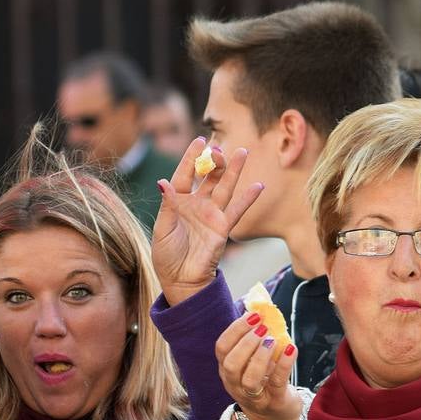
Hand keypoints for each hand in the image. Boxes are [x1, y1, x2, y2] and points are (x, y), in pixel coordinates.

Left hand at [152, 140, 263, 305]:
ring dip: (233, 171)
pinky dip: (248, 199)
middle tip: (220, 150)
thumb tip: (162, 181)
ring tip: (242, 152)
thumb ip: (167, 205)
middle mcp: (196, 204)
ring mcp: (211, 214)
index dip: (192, 157)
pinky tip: (258, 186)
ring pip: (225, 188)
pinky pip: (237, 210)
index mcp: (177, 201)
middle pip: (208, 177)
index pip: (185, 174)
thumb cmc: (166, 255)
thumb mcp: (162, 229)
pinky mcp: (223, 227)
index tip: (200, 140)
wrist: (181, 279)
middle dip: (214, 162)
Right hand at [215, 312, 300, 419]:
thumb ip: (253, 341)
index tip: (253, 315)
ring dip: (260, 356)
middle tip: (263, 328)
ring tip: (272, 340)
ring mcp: (253, 396)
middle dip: (246, 342)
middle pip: (231, 363)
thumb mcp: (251, 362)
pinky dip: (283, 364)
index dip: (235, 330)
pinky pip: (276, 383)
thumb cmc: (263, 383)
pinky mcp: (274, 402)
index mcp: (227, 370)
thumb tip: (261, 310)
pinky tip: (291, 348)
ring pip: (249, 378)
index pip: (221, 348)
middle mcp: (235, 384)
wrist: (274, 418)